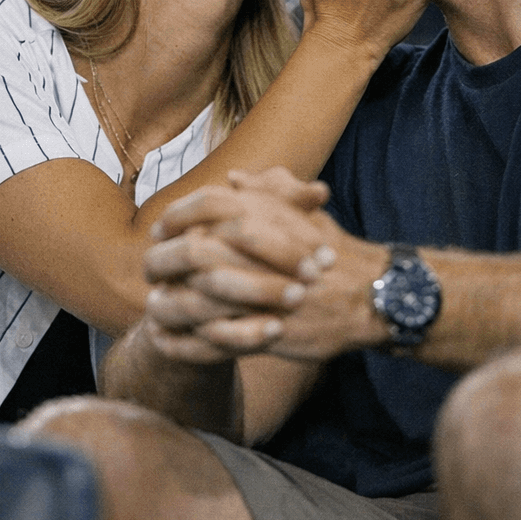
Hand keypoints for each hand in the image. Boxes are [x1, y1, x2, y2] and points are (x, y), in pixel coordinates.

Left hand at [145, 168, 389, 361]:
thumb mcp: (304, 212)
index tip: (159, 230)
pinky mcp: (264, 332)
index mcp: (262, 219)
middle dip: (164, 261)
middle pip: (190, 254)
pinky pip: (213, 339)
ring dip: (170, 302)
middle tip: (150, 269)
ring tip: (154, 304)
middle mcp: (257, 254)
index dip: (173, 220)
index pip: (201, 210)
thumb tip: (231, 178)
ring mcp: (259, 294)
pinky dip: (186, 341)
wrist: (370, 296)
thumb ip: (268, 190)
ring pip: (196, 298)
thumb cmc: (332, 252)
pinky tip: (170, 338)